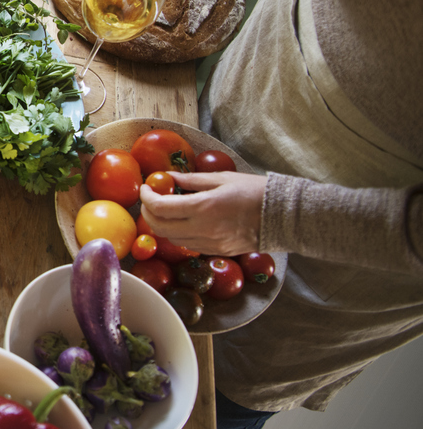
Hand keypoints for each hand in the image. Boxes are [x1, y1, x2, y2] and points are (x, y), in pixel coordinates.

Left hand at [139, 171, 266, 255]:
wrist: (282, 216)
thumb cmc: (254, 191)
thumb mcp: (221, 178)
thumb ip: (190, 180)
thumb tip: (167, 177)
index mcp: (203, 208)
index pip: (161, 207)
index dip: (147, 197)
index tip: (146, 188)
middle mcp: (202, 230)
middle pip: (159, 228)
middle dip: (148, 213)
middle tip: (150, 199)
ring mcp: (209, 244)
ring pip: (171, 239)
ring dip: (162, 224)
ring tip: (166, 208)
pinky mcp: (216, 251)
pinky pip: (187, 244)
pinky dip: (177, 233)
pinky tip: (183, 220)